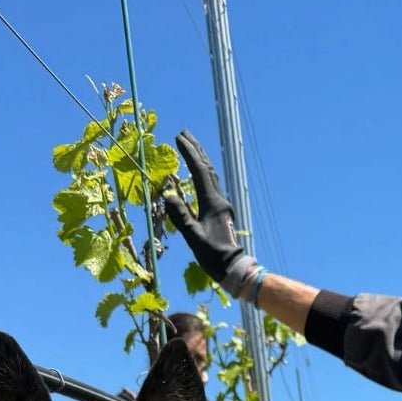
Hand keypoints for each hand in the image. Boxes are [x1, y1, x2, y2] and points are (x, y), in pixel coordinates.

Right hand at [163, 130, 257, 297]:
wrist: (233, 268)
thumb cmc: (212, 256)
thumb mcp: (193, 237)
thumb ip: (181, 216)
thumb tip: (168, 196)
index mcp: (212, 203)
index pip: (199, 171)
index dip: (189, 153)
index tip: (178, 137)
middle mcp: (220, 200)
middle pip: (207, 168)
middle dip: (196, 149)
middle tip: (184, 133)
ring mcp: (222, 205)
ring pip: (211, 176)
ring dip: (201, 159)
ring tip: (191, 146)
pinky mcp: (222, 212)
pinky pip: (212, 185)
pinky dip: (204, 173)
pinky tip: (200, 173)